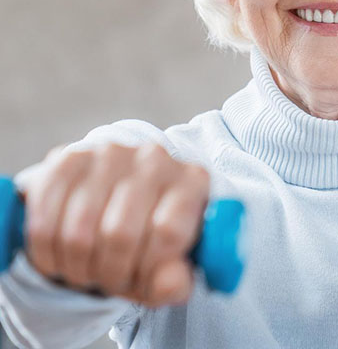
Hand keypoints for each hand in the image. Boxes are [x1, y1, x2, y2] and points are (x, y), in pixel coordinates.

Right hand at [19, 143, 209, 306]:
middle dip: (109, 273)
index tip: (141, 281)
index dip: (147, 270)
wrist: (114, 205)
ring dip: (77, 267)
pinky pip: (45, 219)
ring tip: (88, 270)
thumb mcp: (169, 270)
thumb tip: (169, 283)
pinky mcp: (69, 157)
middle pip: (119, 234)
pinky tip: (62, 255)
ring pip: (79, 232)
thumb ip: (175, 282)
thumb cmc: (149, 242)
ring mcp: (111, 153)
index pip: (167, 232)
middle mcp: (155, 159)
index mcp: (192, 182)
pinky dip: (48, 251)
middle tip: (110, 280)